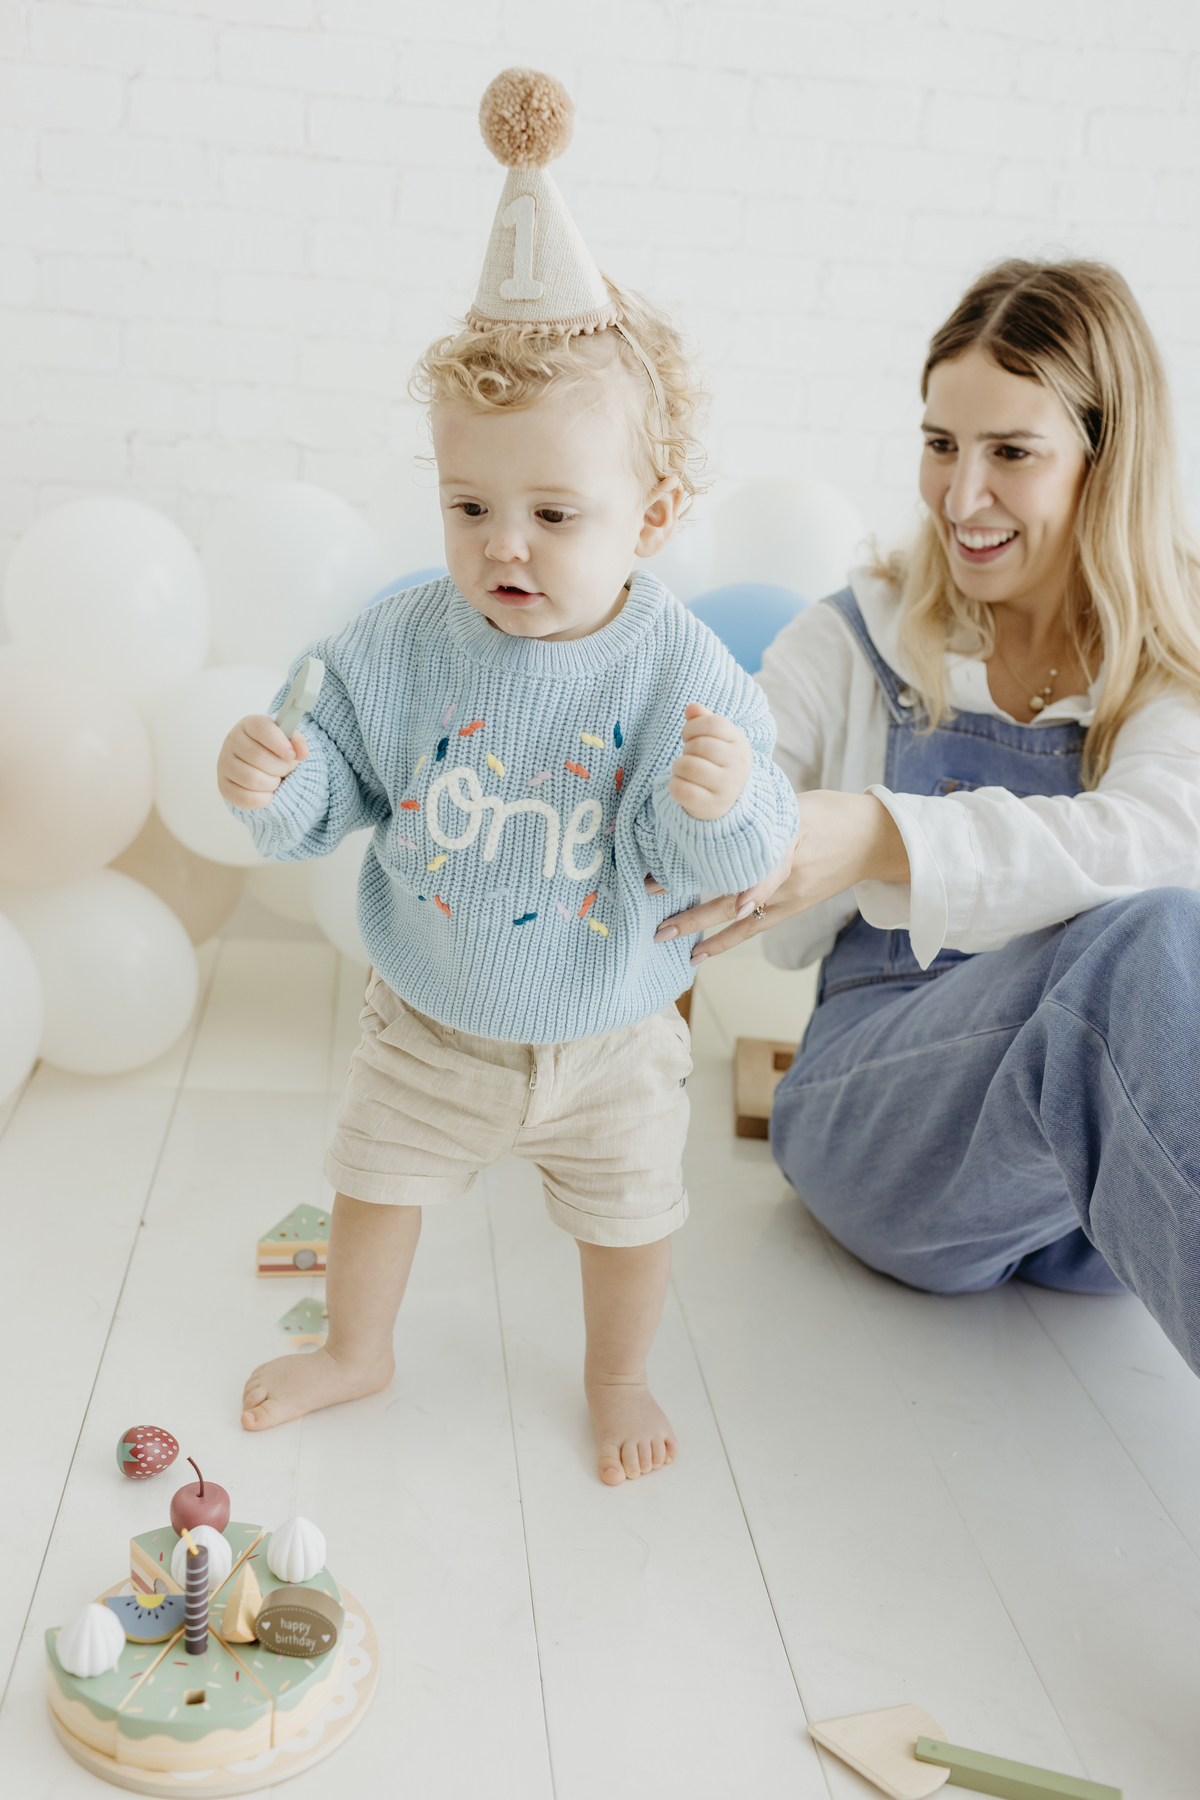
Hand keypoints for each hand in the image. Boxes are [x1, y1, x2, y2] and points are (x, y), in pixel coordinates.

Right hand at [217, 714, 307, 808]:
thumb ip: (298, 743)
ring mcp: (225, 764)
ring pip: (251, 779)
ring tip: (275, 780)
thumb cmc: (275, 751)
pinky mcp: (224, 786)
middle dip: (280, 767)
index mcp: (249, 725)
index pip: (261, 729)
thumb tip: (301, 752)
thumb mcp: (289, 741)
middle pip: (258, 757)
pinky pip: (245, 797)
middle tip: (284, 769)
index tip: (291, 755)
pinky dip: (263, 799)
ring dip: (272, 784)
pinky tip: (268, 793)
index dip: (279, 743)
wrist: (261, 768)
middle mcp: (232, 741)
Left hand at [652, 790, 908, 964]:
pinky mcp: (789, 909)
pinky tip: (698, 954)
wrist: (873, 842)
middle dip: (694, 907)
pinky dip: (724, 941)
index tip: (720, 893)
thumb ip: (764, 812)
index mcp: (793, 843)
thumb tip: (718, 805)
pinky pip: (752, 929)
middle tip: (655, 905)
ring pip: (736, 916)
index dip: (748, 885)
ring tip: (663, 934)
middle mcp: (788, 877)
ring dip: (698, 925)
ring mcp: (787, 898)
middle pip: (735, 894)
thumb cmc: (834, 815)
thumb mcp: (802, 805)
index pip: (766, 866)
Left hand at [668, 703, 752, 819]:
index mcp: (740, 743)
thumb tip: (692, 708)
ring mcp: (727, 787)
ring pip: (690, 767)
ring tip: (684, 770)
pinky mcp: (711, 806)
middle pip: (700, 745)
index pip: (714, 724)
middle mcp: (738, 765)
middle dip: (686, 749)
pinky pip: (682, 790)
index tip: (688, 736)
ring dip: (678, 766)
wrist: (727, 801)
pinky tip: (681, 784)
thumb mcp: (716, 739)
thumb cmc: (717, 762)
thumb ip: (704, 720)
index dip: (693, 727)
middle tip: (689, 756)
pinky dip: (674, 785)